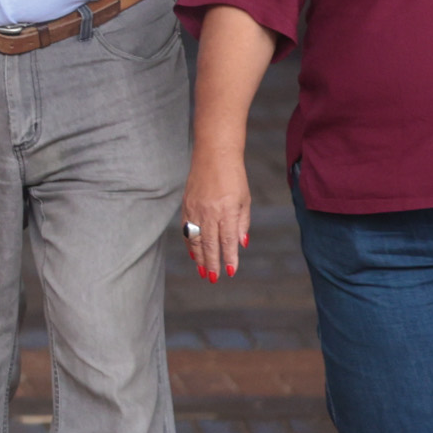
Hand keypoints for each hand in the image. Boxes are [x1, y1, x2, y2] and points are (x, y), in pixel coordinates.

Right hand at [182, 150, 249, 280]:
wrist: (214, 154)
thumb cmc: (234, 176)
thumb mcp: (245, 199)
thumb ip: (242, 223)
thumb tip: (241, 244)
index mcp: (227, 210)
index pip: (228, 239)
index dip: (229, 257)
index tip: (230, 271)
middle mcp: (209, 211)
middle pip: (210, 243)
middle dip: (212, 263)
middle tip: (213, 278)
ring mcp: (195, 208)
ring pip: (196, 238)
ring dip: (199, 257)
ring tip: (202, 271)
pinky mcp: (186, 204)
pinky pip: (187, 228)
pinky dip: (190, 243)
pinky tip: (193, 253)